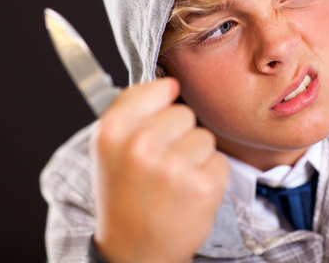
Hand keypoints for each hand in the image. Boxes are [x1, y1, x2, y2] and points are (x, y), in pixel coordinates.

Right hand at [92, 78, 228, 262]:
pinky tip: (188, 194)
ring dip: (195, 157)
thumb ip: (132, 108)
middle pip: (185, 112)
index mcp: (113, 130)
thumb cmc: (123, 195)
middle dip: (178, 135)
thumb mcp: (109, 147)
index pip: (159, 87)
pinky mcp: (202, 186)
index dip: (162, 105)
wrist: (133, 251)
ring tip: (173, 181)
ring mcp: (173, 166)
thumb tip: (170, 82)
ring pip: (204, 137)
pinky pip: (220, 161)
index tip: (157, 123)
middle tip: (159, 164)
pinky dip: (209, 177)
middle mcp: (140, 144)